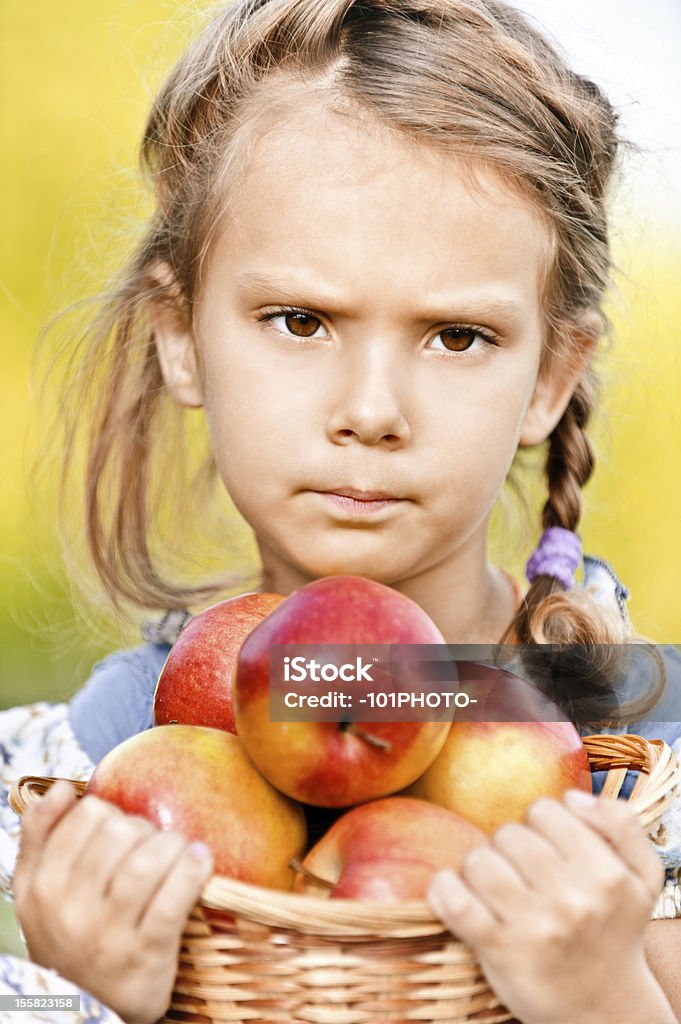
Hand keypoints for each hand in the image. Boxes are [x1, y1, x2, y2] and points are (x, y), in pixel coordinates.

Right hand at [12, 779, 213, 1023]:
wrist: (89, 1011)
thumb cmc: (71, 936)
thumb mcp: (39, 894)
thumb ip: (40, 837)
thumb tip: (60, 788)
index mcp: (40, 889)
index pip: (86, 817)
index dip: (113, 814)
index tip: (124, 831)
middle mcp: (68, 912)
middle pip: (119, 834)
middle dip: (145, 828)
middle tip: (154, 845)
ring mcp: (107, 936)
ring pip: (146, 862)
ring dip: (173, 845)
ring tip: (182, 850)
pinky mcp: (146, 956)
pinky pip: (174, 900)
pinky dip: (193, 872)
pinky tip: (202, 860)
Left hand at [428, 790, 669, 1023]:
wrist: (604, 1010)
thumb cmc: (615, 932)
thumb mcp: (642, 877)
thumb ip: (621, 823)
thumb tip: (573, 796)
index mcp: (604, 872)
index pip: (544, 810)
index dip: (538, 824)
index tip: (543, 847)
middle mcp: (571, 897)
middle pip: (507, 833)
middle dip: (508, 847)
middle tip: (519, 871)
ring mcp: (533, 924)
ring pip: (478, 859)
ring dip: (478, 869)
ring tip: (493, 886)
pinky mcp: (499, 949)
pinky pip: (453, 900)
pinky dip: (443, 890)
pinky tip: (450, 890)